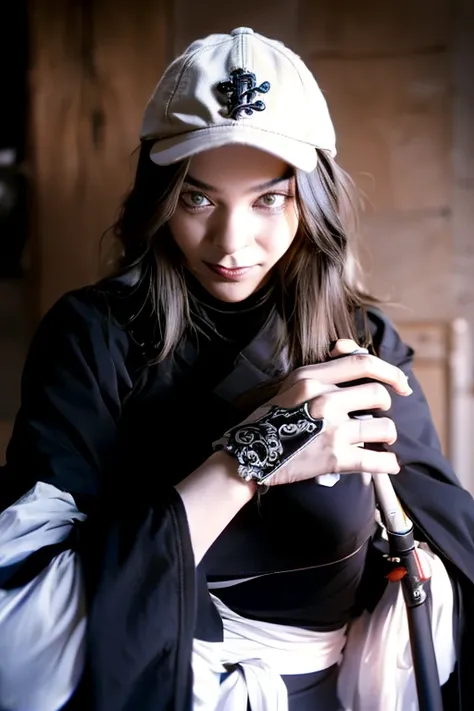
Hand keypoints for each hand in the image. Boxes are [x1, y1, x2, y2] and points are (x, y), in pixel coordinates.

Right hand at [246, 339, 411, 485]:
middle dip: (386, 406)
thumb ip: (320, 371)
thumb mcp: (290, 385)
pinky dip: (387, 464)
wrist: (249, 455)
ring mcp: (332, 429)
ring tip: (379, 441)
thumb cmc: (270, 419)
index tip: (401, 383)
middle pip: (378, 394)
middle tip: (379, 415)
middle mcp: (324, 400)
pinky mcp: (335, 458)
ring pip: (383, 427)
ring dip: (386, 436)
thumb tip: (349, 352)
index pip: (362, 362)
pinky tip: (386, 464)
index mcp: (312, 378)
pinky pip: (377, 460)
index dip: (390, 371)